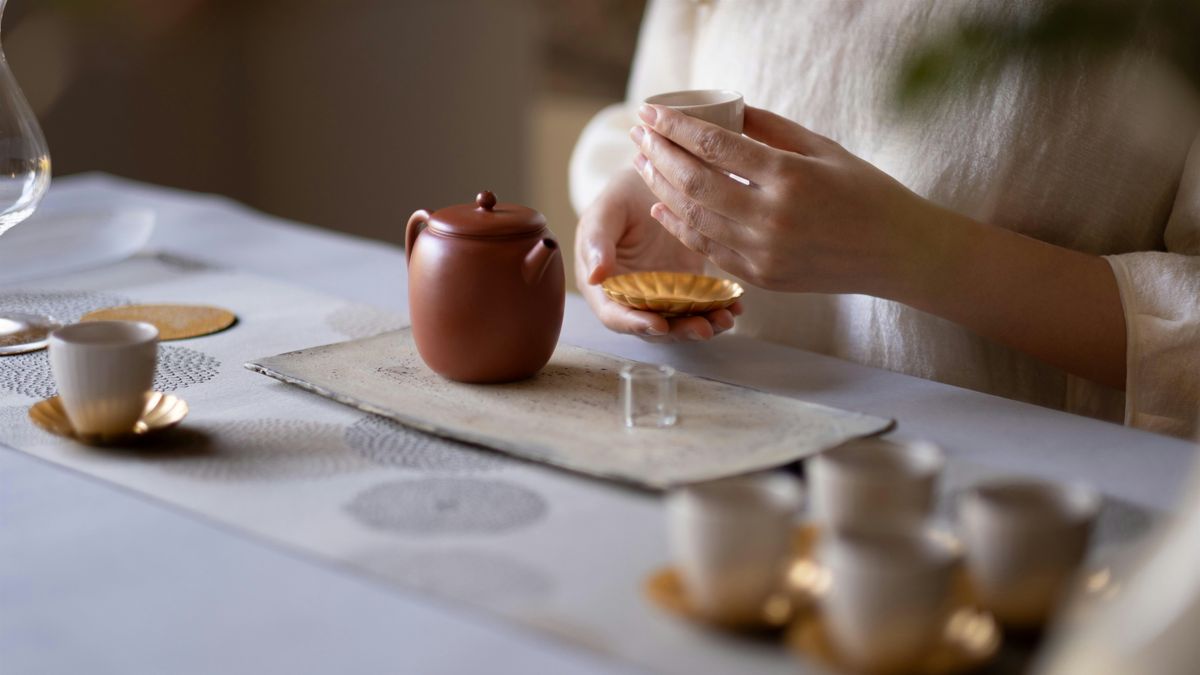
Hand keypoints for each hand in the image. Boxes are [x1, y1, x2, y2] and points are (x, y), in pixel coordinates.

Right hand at [574, 167, 741, 341]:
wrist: (653, 183)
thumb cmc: (621, 197)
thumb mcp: (604, 213)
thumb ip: (596, 243)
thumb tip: (594, 277)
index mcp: (604, 286)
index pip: (615, 315)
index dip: (635, 324)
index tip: (658, 324)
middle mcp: (633, 297)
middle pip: (653, 325)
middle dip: (679, 330)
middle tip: (704, 328)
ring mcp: (662, 294)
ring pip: (680, 319)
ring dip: (703, 324)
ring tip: (725, 319)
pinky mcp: (687, 286)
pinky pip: (702, 304)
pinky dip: (718, 308)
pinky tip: (736, 305)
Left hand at [630, 104, 937, 297]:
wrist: (897, 253)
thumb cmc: (866, 192)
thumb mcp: (823, 149)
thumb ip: (771, 129)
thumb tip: (725, 108)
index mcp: (790, 178)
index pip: (716, 146)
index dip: (676, 127)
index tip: (651, 111)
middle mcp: (771, 218)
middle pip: (694, 182)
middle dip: (658, 153)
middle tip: (637, 133)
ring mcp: (764, 253)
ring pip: (694, 217)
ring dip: (661, 187)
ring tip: (642, 162)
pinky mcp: (761, 277)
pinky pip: (708, 249)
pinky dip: (680, 225)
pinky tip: (661, 204)